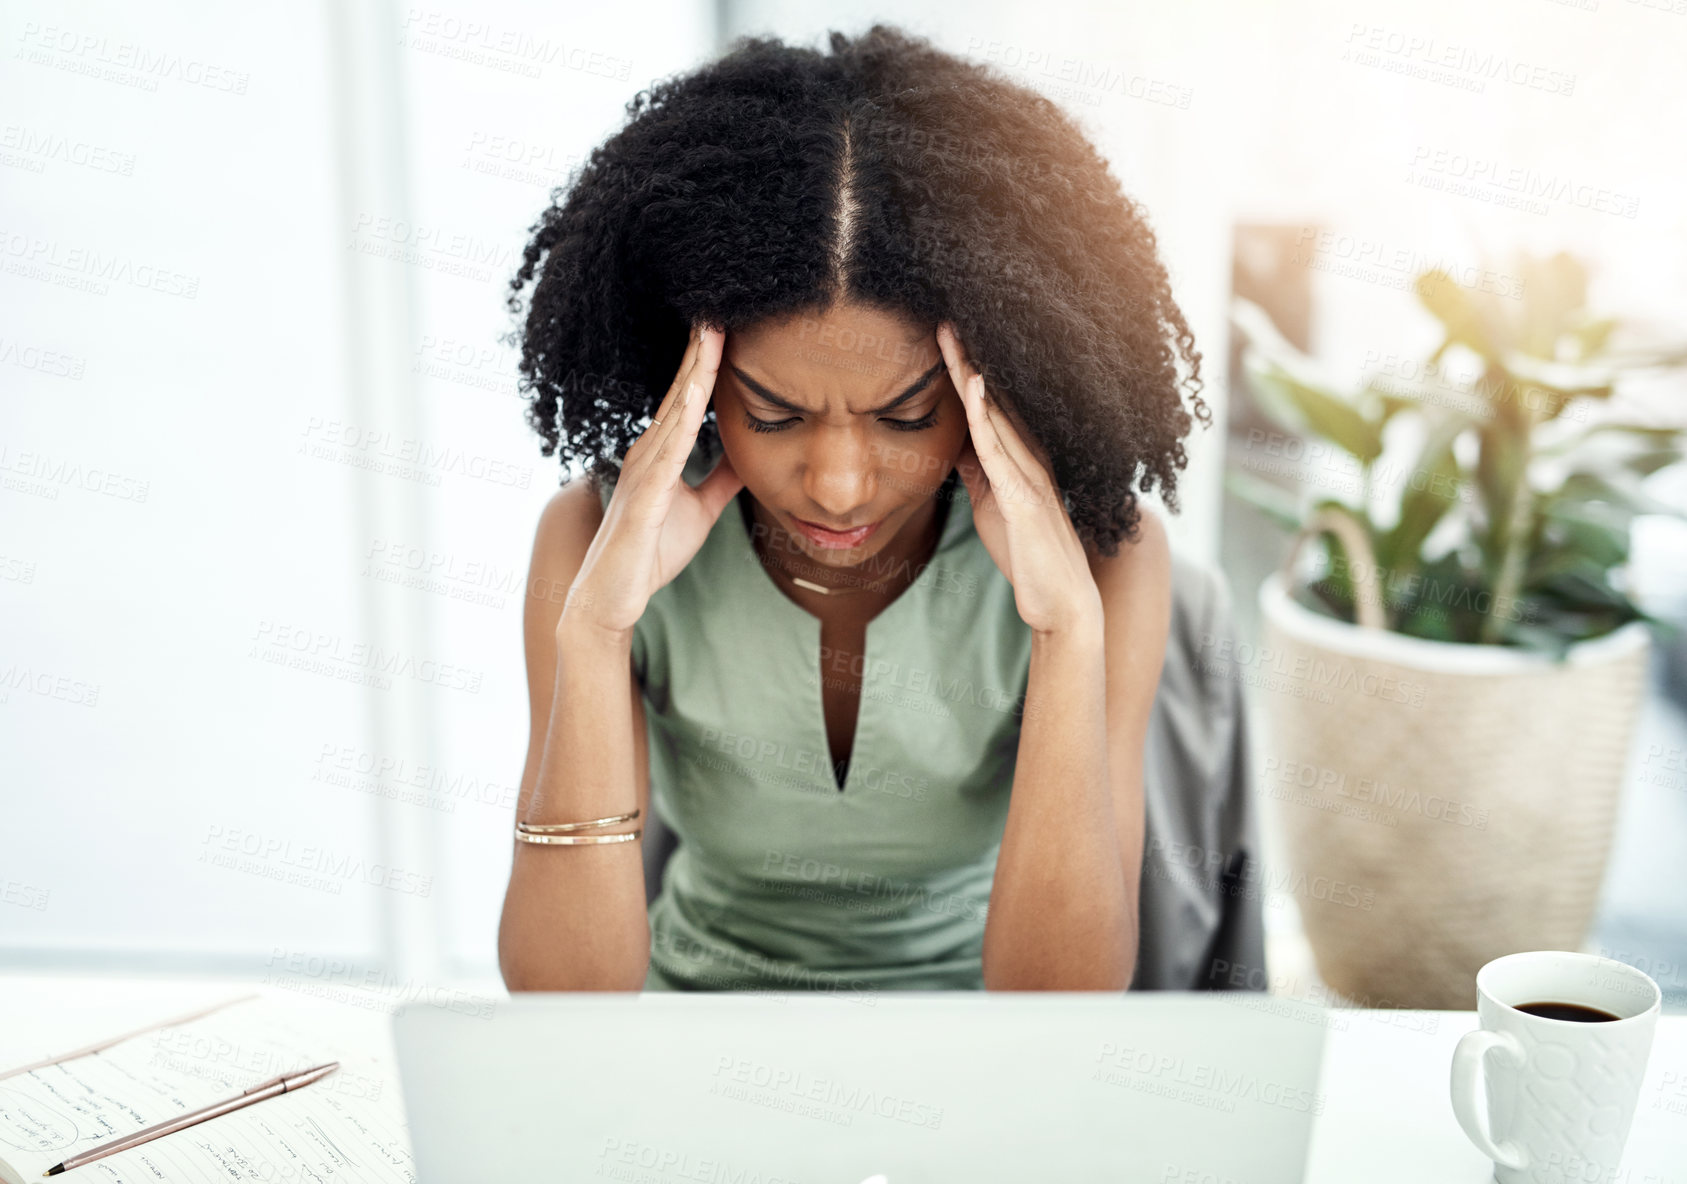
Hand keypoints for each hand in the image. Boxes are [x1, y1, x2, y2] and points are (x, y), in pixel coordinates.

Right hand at [561, 324, 743, 638]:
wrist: (613, 596)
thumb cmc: (650, 553)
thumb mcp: (701, 511)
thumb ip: (721, 481)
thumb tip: (749, 457)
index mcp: (662, 451)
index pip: (690, 396)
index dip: (708, 360)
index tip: (728, 323)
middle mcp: (650, 450)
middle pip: (681, 389)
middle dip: (701, 348)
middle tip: (720, 304)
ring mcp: (644, 469)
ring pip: (675, 409)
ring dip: (694, 370)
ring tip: (712, 331)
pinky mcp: (645, 495)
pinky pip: (667, 450)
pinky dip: (684, 418)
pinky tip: (698, 392)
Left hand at [935, 322, 1101, 635]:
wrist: (1061, 602)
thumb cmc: (1028, 556)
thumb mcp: (992, 505)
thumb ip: (979, 473)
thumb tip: (958, 444)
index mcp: (1022, 458)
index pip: (991, 405)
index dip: (969, 370)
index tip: (945, 338)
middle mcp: (1030, 457)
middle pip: (993, 398)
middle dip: (969, 357)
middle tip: (945, 317)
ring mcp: (1029, 475)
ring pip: (995, 413)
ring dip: (973, 373)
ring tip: (951, 335)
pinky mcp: (1024, 499)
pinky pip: (999, 450)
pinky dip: (985, 416)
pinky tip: (974, 385)